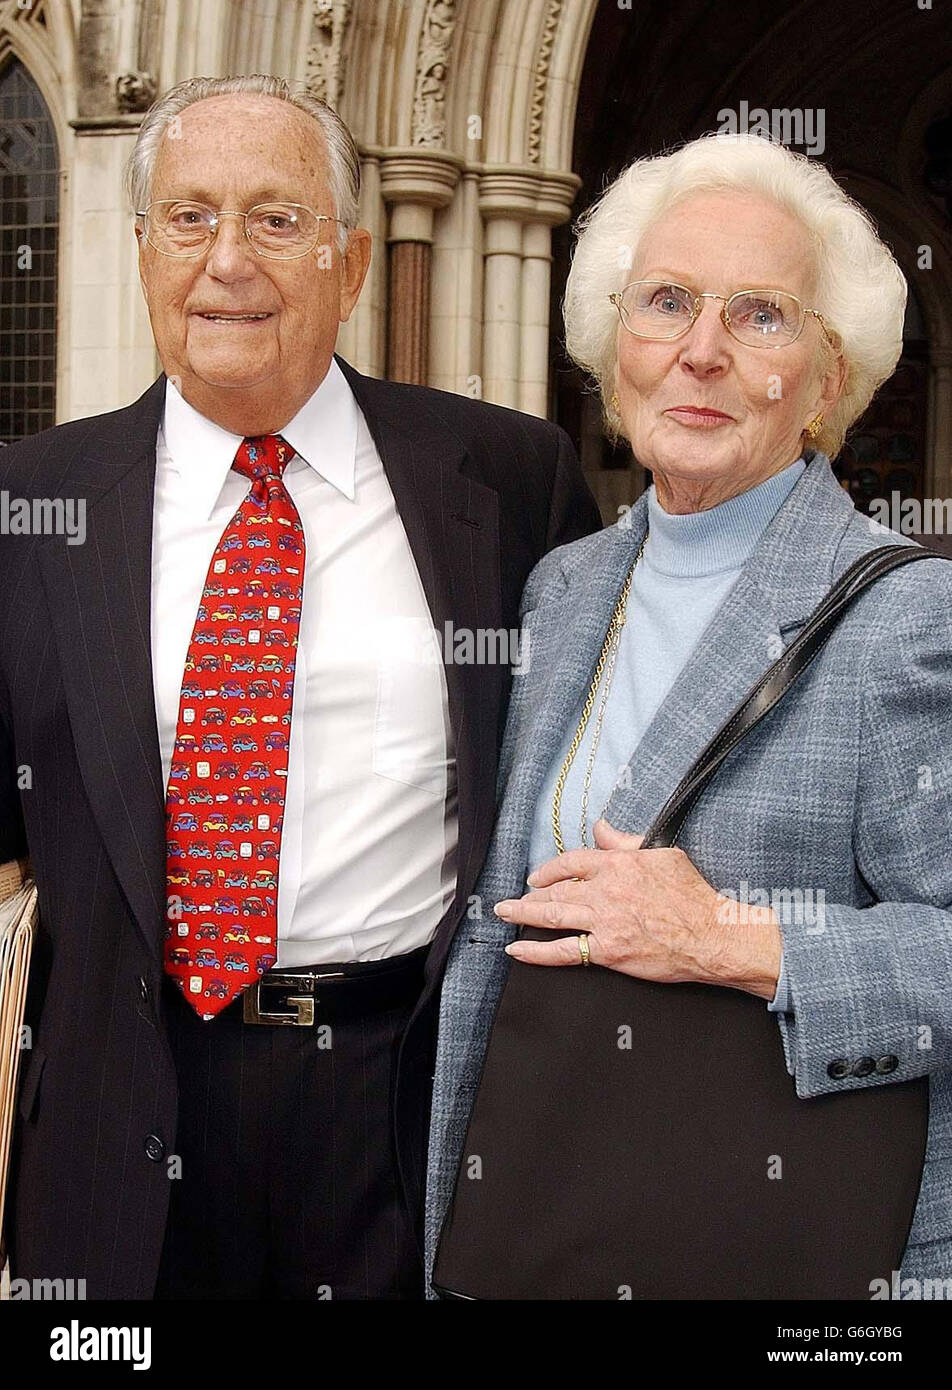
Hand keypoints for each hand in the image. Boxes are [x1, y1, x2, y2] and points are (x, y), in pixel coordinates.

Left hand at [496, 819, 781, 999]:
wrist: (712, 935)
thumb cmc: (693, 896)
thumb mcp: (664, 854)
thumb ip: (627, 842)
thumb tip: (601, 827)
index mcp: (618, 864)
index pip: (572, 862)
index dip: (549, 870)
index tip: (537, 877)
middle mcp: (606, 891)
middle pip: (556, 891)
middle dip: (530, 896)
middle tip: (512, 901)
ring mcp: (605, 922)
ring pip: (553, 917)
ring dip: (523, 915)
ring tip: (504, 914)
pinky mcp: (608, 951)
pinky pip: (564, 951)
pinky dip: (537, 952)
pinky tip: (517, 950)